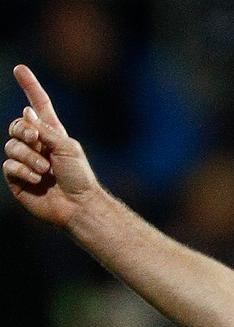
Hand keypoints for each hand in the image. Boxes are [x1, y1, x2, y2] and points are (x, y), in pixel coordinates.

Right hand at [4, 64, 100, 226]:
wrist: (78, 204)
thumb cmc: (79, 176)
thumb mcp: (66, 147)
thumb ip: (45, 130)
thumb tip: (26, 113)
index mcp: (51, 134)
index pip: (38, 106)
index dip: (30, 87)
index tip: (20, 68)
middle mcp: (36, 144)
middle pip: (16, 125)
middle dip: (23, 129)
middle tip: (36, 139)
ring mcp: (25, 160)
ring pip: (11, 146)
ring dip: (29, 157)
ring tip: (46, 170)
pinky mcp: (16, 177)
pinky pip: (8, 165)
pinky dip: (23, 171)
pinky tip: (38, 180)